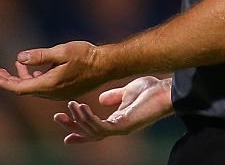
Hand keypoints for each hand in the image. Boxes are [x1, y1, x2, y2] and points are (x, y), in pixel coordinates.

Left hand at [0, 41, 110, 100]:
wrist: (106, 65)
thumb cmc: (85, 55)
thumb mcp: (61, 51)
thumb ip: (40, 56)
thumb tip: (19, 57)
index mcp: (50, 84)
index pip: (21, 87)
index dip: (6, 83)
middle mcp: (52, 92)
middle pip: (25, 89)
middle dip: (10, 80)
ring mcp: (59, 93)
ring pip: (35, 88)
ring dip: (23, 78)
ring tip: (15, 65)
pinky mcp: (64, 90)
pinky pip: (44, 87)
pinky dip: (35, 78)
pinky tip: (34, 69)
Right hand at [54, 76, 172, 143]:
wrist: (167, 92)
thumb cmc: (151, 91)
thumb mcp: (128, 92)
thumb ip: (115, 97)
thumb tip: (101, 99)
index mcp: (117, 121)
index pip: (93, 128)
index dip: (78, 130)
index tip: (64, 130)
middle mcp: (117, 128)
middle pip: (88, 133)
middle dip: (72, 127)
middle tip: (57, 117)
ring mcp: (120, 129)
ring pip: (92, 131)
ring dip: (78, 120)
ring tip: (69, 106)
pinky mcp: (124, 127)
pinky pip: (101, 127)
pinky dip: (89, 118)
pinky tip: (81, 107)